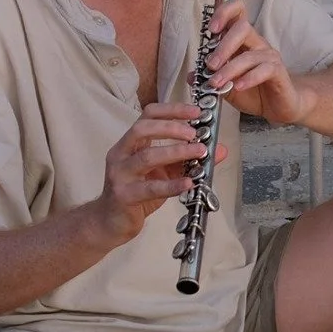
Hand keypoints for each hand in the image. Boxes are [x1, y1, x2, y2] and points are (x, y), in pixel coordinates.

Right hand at [89, 102, 226, 244]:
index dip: (172, 110)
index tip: (196, 112)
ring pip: (146, 157)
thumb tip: (220, 149)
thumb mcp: (166, 172)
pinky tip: (189, 183)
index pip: (148, 115)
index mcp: (131, 143)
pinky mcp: (124, 195)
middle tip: (194, 133)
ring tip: (199, 152)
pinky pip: (150, 188)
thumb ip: (189, 159)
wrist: (112, 221)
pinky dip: (171, 185)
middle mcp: (121, 153)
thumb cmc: (138, 192)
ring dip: (176, 152)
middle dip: (171, 128)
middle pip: (142, 129)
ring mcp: (120, 174)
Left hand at [204, 0, 314, 124]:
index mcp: (243, 41)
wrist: (277, 107)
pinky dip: (249, 78)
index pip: (238, 12)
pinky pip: (264, 70)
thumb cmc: (252, 91)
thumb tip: (191, 75)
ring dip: (230, 69)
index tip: (211, 29)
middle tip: (211, 65)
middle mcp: (257, 43)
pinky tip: (239, 86)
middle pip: (243, 28)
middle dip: (223, 46)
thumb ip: (210, 78)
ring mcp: (269, 56)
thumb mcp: (225, 85)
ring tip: (217, 83)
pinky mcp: (278, 71)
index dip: (224, 13)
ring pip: (250, 55)